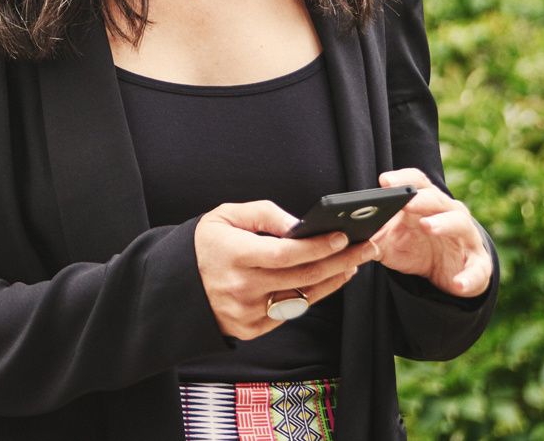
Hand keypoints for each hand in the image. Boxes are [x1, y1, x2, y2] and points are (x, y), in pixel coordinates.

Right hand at [193, 200, 378, 339]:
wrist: (176, 287)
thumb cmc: (206, 243)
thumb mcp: (226, 216)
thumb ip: (264, 214)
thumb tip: (301, 225)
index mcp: (233, 255)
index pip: (285, 254)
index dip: (317, 246)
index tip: (344, 236)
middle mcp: (241, 287)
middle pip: (302, 277)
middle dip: (340, 261)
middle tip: (367, 248)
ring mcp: (246, 312)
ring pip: (302, 298)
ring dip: (333, 280)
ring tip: (354, 263)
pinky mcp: (251, 330)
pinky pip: (290, 312)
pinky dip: (312, 295)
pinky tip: (329, 279)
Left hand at [372, 167, 492, 297]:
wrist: (448, 275)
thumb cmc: (418, 249)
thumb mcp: (392, 243)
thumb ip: (374, 234)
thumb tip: (349, 232)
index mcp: (429, 204)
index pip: (418, 183)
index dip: (403, 179)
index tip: (384, 181)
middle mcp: (451, 214)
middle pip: (437, 200)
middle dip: (421, 199)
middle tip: (405, 202)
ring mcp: (467, 238)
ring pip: (460, 224)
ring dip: (444, 223)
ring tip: (427, 227)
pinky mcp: (479, 265)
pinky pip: (477, 270)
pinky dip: (468, 277)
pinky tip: (458, 284)